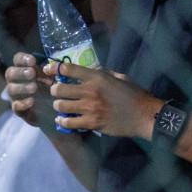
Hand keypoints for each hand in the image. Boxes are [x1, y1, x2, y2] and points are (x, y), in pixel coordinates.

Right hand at [5, 55, 60, 132]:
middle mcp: (15, 81)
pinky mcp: (18, 109)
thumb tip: (49, 68)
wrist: (50, 111)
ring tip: (34, 88)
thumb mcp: (51, 78)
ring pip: (11, 89)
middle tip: (32, 74)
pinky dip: (22, 103)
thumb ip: (50, 72)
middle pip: (10, 73)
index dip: (22, 58)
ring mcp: (15, 96)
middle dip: (20, 72)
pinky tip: (31, 101)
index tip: (33, 61)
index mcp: (23, 70)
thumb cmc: (49, 89)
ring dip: (22, 87)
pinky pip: (16, 106)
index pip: (17, 60)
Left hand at [45, 62, 165, 137]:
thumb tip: (90, 71)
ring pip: (61, 106)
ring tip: (60, 107)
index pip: (68, 69)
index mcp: (97, 77)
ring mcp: (90, 108)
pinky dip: (62, 121)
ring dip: (58, 106)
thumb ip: (102, 73)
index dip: (53, 68)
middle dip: (55, 90)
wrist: (144, 115)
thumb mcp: (119, 77)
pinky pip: (68, 123)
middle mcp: (90, 91)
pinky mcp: (91, 123)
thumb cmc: (133, 95)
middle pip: (60, 88)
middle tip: (57, 92)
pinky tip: (62, 120)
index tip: (47, 69)